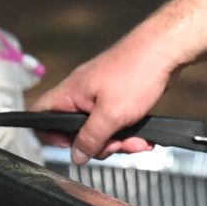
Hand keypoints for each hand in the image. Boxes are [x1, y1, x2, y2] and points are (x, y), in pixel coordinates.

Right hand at [28, 34, 176, 161]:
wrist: (165, 50)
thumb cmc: (136, 71)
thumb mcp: (111, 114)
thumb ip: (90, 138)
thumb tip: (76, 156)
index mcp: (71, 92)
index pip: (40, 113)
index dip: (48, 134)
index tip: (70, 146)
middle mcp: (82, 93)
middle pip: (75, 130)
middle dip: (97, 144)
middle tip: (114, 145)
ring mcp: (100, 95)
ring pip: (100, 129)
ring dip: (118, 141)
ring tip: (136, 141)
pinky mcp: (119, 97)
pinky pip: (116, 123)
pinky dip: (129, 132)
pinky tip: (144, 137)